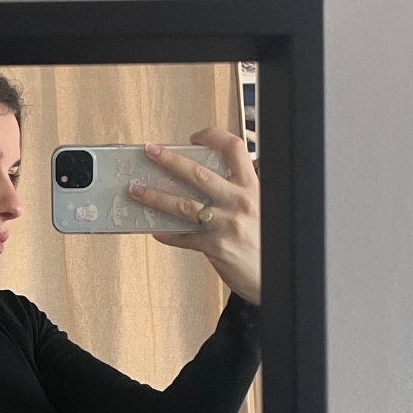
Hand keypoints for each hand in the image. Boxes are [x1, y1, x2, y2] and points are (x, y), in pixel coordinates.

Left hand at [130, 127, 260, 304]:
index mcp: (252, 188)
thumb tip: (205, 182)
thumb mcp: (260, 207)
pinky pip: (185, 237)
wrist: (275, 274)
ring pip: (183, 205)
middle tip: (151, 152)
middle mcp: (239, 202)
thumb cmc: (266, 241)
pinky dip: (168, 234)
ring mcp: (226, 224)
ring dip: (156, 196)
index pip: (234, 150)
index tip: (195, 138)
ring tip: (136, 191)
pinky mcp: (216, 247)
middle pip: (199, 174)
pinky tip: (157, 231)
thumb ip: (237, 193)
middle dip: (170, 161)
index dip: (213, 138)